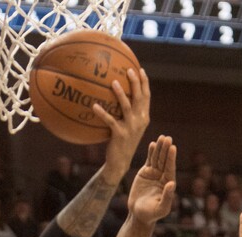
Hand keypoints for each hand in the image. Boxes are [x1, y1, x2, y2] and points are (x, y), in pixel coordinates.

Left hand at [95, 67, 150, 181]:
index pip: (147, 96)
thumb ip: (129, 113)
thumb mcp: (130, 127)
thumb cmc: (123, 142)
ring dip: (120, 93)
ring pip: (126, 106)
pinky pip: (110, 121)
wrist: (120, 162)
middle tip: (129, 70)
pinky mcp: (120, 134)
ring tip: (113, 82)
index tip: (140, 69)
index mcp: (144, 117)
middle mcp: (140, 121)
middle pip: (139, 97)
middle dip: (135, 82)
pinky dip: (102, 113)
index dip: (144, 82)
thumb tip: (119, 95)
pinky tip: (94, 106)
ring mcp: (131, 128)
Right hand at [127, 134, 176, 227]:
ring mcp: (154, 173)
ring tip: (161, 137)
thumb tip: (172, 183)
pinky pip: (149, 160)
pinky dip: (151, 152)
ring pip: (157, 158)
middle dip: (166, 150)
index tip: (172, 148)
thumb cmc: (151, 214)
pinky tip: (152, 144)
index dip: (171, 158)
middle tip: (167, 138)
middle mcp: (162, 177)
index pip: (170, 168)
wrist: (138, 214)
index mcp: (168, 183)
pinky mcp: (145, 172)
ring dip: (159, 148)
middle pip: (164, 161)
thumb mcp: (161, 209)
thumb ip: (167, 197)